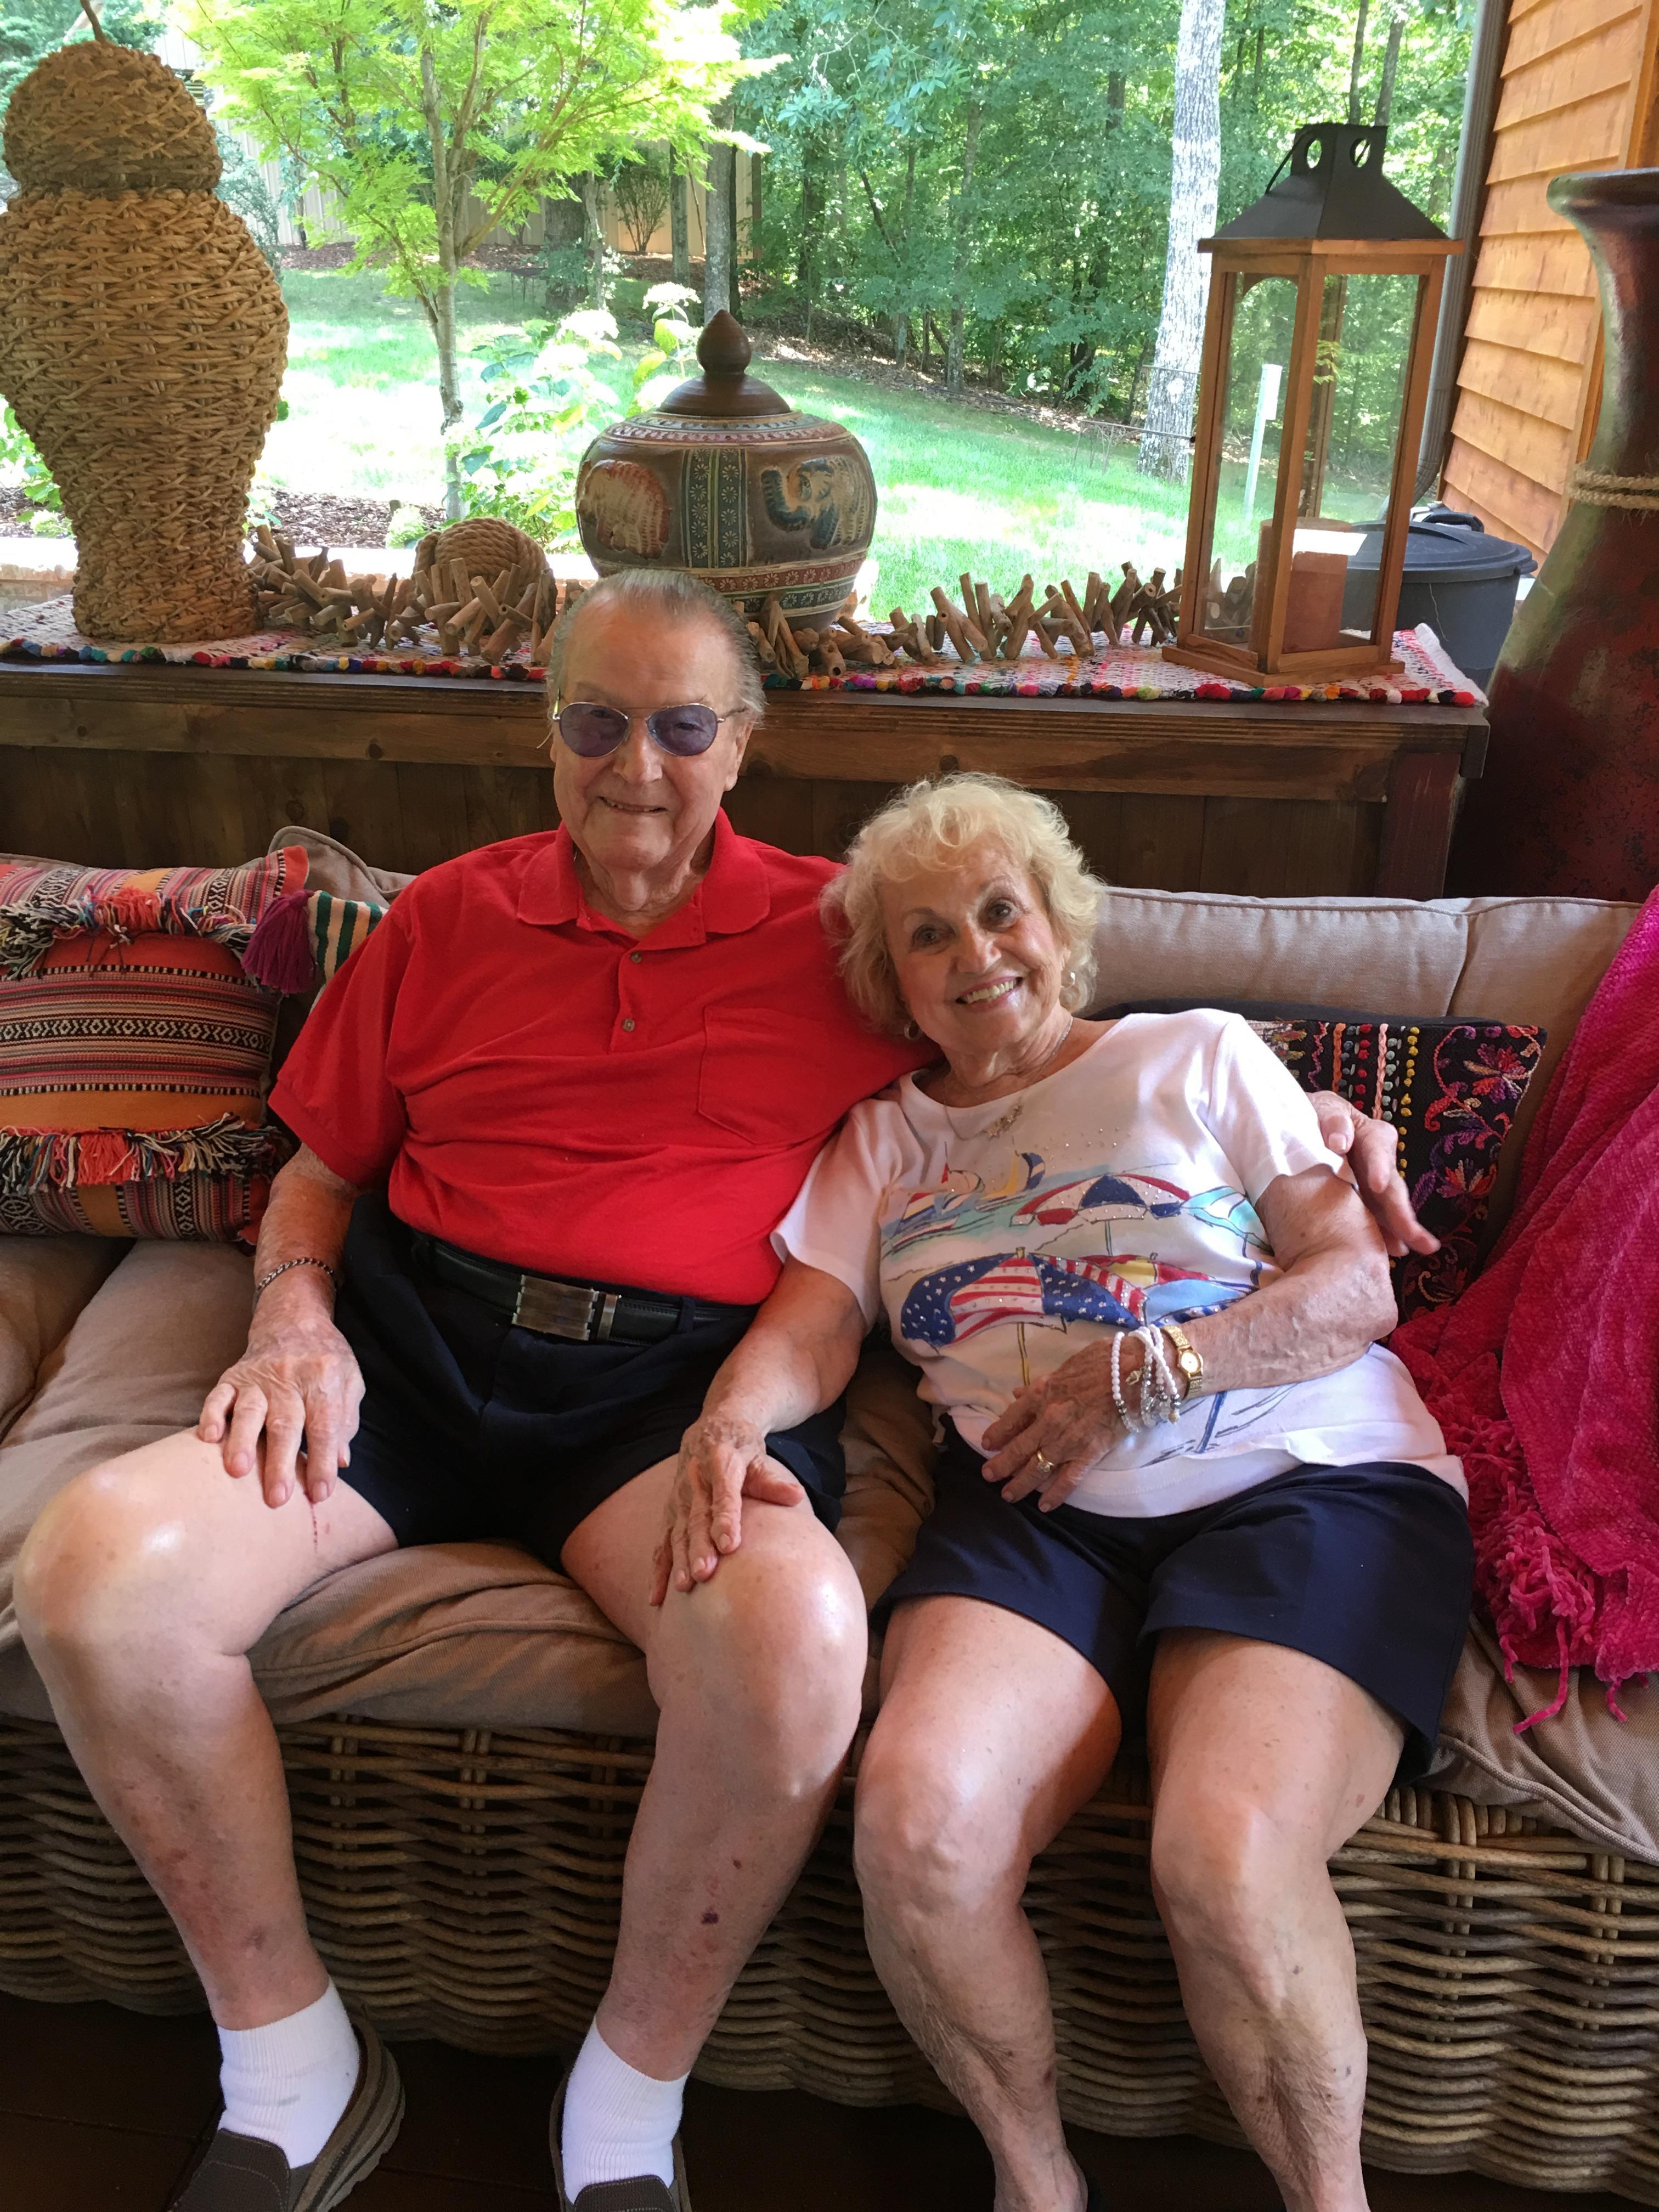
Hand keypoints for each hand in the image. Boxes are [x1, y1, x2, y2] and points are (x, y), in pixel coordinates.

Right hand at [197, 1305, 364, 1508]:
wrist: (293, 1319)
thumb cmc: (325, 1360)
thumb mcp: (349, 1381)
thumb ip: (346, 1419)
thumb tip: (341, 1461)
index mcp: (323, 1379)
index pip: (325, 1426)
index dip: (323, 1461)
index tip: (320, 1494)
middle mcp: (290, 1377)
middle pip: (285, 1424)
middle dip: (280, 1463)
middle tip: (277, 1498)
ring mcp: (258, 1377)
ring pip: (249, 1411)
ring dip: (242, 1442)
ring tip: (237, 1471)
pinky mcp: (233, 1376)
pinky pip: (219, 1395)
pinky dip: (212, 1415)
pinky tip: (208, 1437)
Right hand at [650, 1417, 804, 1604]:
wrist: (711, 1429)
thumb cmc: (741, 1448)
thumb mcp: (757, 1457)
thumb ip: (772, 1481)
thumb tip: (797, 1496)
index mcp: (720, 1464)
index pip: (723, 1495)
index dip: (725, 1519)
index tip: (728, 1544)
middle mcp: (694, 1481)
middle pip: (696, 1518)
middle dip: (699, 1548)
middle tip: (704, 1574)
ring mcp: (679, 1498)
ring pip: (677, 1532)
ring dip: (679, 1560)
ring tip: (683, 1586)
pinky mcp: (670, 1512)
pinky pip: (662, 1542)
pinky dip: (659, 1569)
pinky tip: (657, 1596)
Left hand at [978, 1338, 1132, 1510]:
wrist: (1134, 1374)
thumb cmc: (1102, 1362)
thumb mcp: (1064, 1367)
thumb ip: (1040, 1386)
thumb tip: (1019, 1394)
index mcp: (1041, 1394)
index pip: (1011, 1419)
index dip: (996, 1433)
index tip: (987, 1443)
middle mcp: (1048, 1421)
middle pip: (1018, 1448)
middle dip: (1000, 1465)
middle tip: (988, 1475)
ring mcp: (1067, 1440)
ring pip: (1037, 1468)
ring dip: (1020, 1484)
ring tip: (1009, 1495)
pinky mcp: (1089, 1454)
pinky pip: (1068, 1479)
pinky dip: (1055, 1494)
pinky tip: (1044, 1506)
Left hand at [1309, 1091, 1438, 1259]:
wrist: (1300, 1129)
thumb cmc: (1313, 1115)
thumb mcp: (1322, 1109)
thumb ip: (1334, 1120)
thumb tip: (1341, 1141)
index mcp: (1371, 1135)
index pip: (1378, 1149)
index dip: (1379, 1166)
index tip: (1376, 1185)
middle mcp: (1378, 1162)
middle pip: (1391, 1186)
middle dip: (1401, 1212)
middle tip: (1412, 1234)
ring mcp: (1372, 1185)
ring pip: (1386, 1208)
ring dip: (1400, 1229)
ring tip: (1413, 1248)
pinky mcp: (1363, 1202)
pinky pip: (1373, 1219)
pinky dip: (1381, 1234)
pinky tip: (1392, 1251)